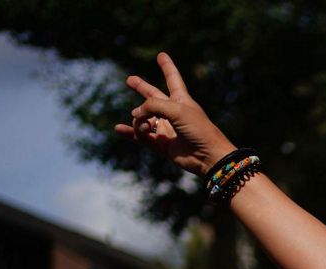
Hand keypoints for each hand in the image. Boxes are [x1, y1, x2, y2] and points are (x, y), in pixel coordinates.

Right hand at [114, 52, 236, 175]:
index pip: (172, 79)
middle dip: (142, 87)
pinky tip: (118, 128)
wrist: (207, 156)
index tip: (161, 55)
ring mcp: (166, 128)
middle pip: (153, 97)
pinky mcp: (161, 144)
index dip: (167, 67)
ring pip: (144, 118)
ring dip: (139, 120)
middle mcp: (172, 112)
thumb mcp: (176, 109)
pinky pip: (141, 136)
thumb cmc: (198, 129)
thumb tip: (135, 114)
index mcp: (181, 99)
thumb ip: (153, 105)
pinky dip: (130, 132)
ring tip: (144, 126)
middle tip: (130, 80)